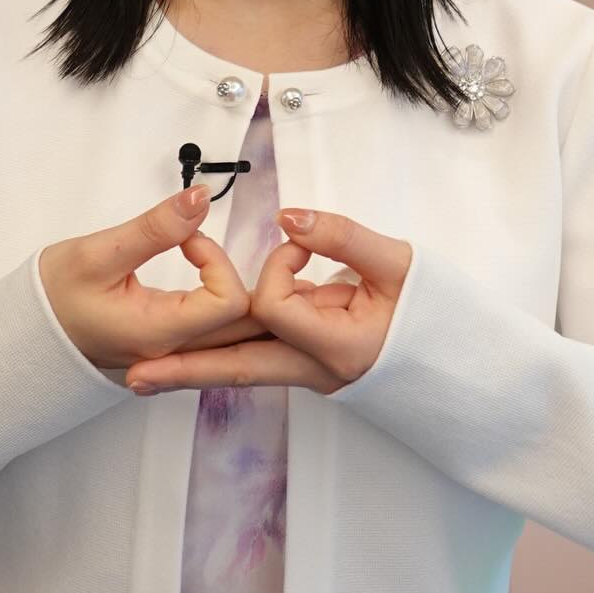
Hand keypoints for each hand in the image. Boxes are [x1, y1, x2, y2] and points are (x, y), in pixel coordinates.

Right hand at [39, 185, 250, 375]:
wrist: (29, 334)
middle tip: (208, 244)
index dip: (218, 261)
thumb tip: (199, 197)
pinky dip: (223, 300)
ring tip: (205, 252)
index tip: (186, 239)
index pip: (230, 302)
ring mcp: (175, 354)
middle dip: (244, 278)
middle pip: (245, 326)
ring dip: (239, 289)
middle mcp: (175, 351)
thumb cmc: (54, 299)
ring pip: (235, 332)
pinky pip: (217, 331)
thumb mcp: (99, 252)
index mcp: (159, 331)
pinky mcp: (172, 347)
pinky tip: (205, 270)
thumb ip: (154, 228)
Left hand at [125, 208, 412, 396]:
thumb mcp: (398, 263)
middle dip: (185, 370)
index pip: (276, 306)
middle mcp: (319, 371)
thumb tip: (289, 216)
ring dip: (196, 368)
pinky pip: (259, 359)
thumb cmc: (437, 311)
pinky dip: (224, 357)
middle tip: (133, 375)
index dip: (279, 265)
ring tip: (142, 376)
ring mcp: (312, 375)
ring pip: (244, 369)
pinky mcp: (308, 367)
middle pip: (239, 367)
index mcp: (341, 347)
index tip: (303, 242)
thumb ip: (342, 237)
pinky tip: (189, 360)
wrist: (459, 362)